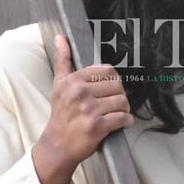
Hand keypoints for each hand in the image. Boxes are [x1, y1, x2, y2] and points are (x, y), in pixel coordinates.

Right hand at [37, 35, 133, 170]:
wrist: (57, 145)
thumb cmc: (61, 115)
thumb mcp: (58, 85)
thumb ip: (63, 60)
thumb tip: (61, 38)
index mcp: (73, 80)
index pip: (107, 71)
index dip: (112, 81)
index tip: (108, 90)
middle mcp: (80, 93)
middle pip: (117, 86)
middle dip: (119, 95)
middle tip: (114, 103)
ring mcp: (88, 110)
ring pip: (122, 101)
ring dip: (124, 109)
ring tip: (116, 113)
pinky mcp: (97, 126)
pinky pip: (123, 118)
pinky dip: (126, 121)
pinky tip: (121, 122)